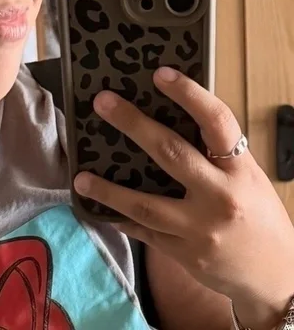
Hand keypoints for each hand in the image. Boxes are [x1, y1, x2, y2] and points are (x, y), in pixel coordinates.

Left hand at [73, 67, 293, 329]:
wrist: (277, 279)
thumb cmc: (258, 216)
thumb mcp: (248, 178)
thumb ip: (216, 154)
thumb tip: (168, 114)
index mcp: (240, 171)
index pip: (217, 124)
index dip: (189, 95)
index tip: (161, 74)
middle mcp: (220, 197)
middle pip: (171, 153)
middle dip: (133, 124)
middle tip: (102, 102)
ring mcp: (199, 229)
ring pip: (145, 204)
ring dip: (108, 189)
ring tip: (80, 177)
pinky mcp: (184, 254)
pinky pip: (144, 232)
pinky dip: (120, 217)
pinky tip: (98, 207)